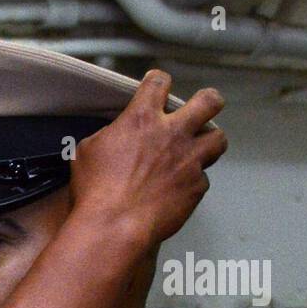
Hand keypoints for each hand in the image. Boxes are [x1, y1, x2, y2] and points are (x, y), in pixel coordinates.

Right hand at [69, 70, 227, 247]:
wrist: (114, 226)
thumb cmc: (95, 190)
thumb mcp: (88, 152)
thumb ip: (110, 136)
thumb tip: (117, 136)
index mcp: (142, 119)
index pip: (159, 83)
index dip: (158, 81)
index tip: (158, 86)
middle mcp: (173, 133)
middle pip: (209, 102)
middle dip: (208, 101)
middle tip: (202, 109)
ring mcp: (190, 160)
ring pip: (218, 139)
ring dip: (209, 142)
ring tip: (197, 151)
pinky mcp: (196, 187)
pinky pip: (202, 178)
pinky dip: (192, 182)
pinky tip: (179, 189)